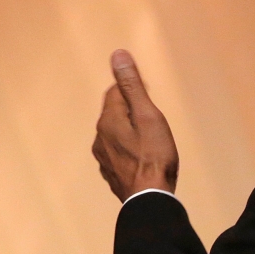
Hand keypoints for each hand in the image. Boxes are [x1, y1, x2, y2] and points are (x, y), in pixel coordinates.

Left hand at [92, 49, 178, 202]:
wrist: (149, 198)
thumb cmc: (154, 155)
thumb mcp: (148, 115)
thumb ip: (132, 85)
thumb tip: (118, 54)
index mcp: (108, 120)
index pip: (115, 92)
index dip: (133, 89)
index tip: (151, 95)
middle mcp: (99, 137)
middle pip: (114, 113)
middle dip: (132, 109)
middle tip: (154, 116)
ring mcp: (103, 157)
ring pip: (115, 134)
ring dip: (130, 130)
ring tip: (151, 137)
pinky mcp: (111, 173)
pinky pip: (117, 152)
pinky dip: (129, 148)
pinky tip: (143, 156)